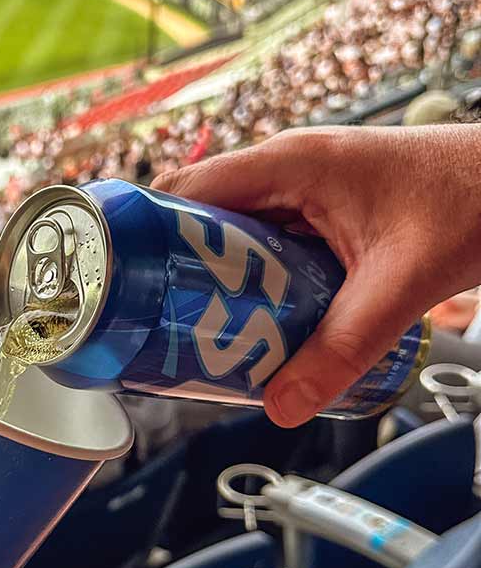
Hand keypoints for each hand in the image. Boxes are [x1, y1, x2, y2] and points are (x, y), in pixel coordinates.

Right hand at [153, 124, 480, 425]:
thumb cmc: (474, 200)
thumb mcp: (401, 283)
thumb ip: (343, 347)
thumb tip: (281, 404)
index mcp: (291, 162)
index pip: (187, 189)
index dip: (146, 235)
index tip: (122, 287)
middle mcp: (288, 170)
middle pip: (199, 216)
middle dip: (175, 272)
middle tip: (158, 328)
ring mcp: (305, 189)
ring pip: (232, 233)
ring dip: (214, 279)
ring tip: (195, 333)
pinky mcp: (323, 210)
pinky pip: (266, 243)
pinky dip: (251, 279)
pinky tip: (254, 320)